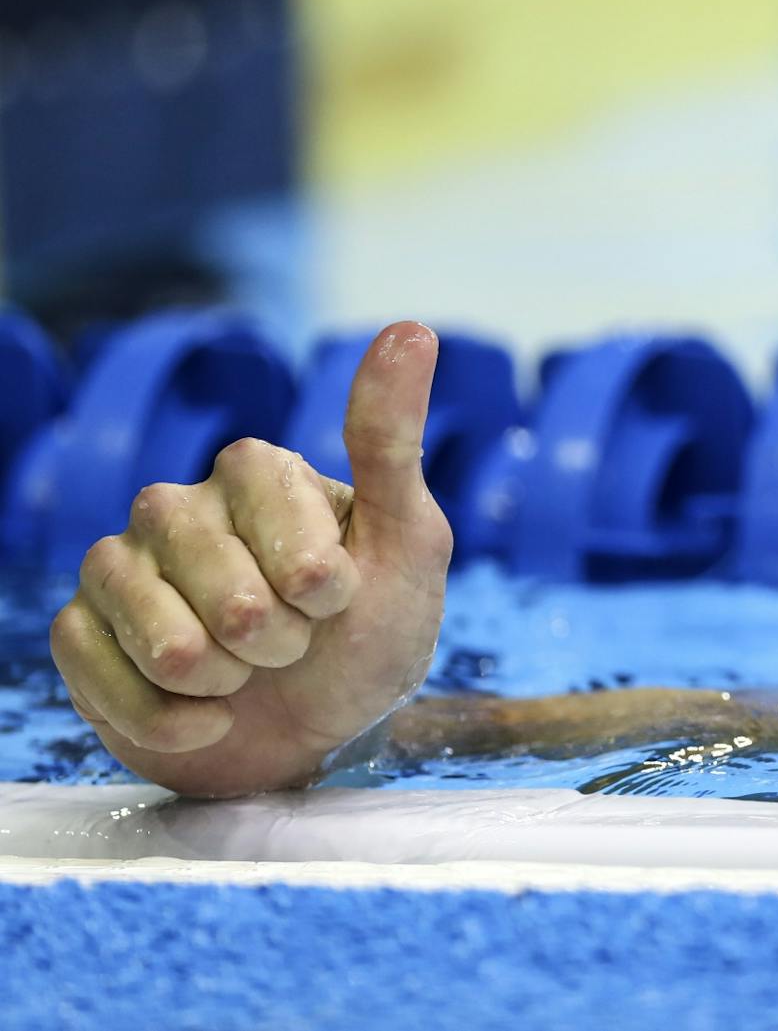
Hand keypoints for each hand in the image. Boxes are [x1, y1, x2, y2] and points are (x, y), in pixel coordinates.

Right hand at [49, 321, 452, 796]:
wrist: (319, 733)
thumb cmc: (370, 632)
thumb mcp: (409, 541)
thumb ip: (392, 441)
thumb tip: (411, 329)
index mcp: (254, 470)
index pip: (280, 524)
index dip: (319, 583)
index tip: (339, 599)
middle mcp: (176, 504)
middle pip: (221, 588)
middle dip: (276, 640)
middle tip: (295, 644)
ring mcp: (120, 564)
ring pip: (158, 634)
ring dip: (222, 680)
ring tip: (247, 676)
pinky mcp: (80, 631)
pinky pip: (100, 674)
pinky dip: (171, 718)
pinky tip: (207, 715)